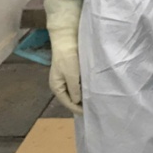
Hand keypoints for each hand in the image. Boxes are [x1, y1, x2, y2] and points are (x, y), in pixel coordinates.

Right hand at [44, 0, 83, 115]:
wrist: (67, 38)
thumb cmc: (68, 57)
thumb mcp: (71, 75)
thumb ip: (75, 89)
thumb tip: (78, 102)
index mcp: (57, 87)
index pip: (68, 103)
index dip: (78, 109)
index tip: (90, 113)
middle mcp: (61, 84)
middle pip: (71, 98)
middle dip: (81, 104)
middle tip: (94, 109)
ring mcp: (67, 78)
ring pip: (76, 92)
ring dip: (84, 96)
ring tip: (95, 101)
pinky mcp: (73, 71)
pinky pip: (79, 84)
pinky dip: (85, 88)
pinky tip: (93, 89)